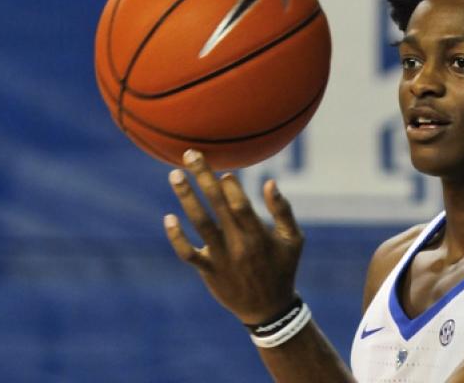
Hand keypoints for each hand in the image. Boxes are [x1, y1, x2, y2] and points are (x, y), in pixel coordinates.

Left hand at [163, 149, 302, 324]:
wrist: (268, 308)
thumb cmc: (283, 267)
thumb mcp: (294, 239)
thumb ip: (283, 211)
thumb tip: (270, 183)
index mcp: (259, 235)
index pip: (241, 206)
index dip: (231, 188)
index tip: (223, 171)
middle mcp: (238, 244)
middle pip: (217, 206)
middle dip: (203, 177)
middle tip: (190, 154)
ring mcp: (221, 257)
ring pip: (200, 223)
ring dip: (186, 197)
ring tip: (175, 175)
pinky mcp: (209, 269)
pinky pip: (188, 252)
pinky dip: (176, 236)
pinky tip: (169, 218)